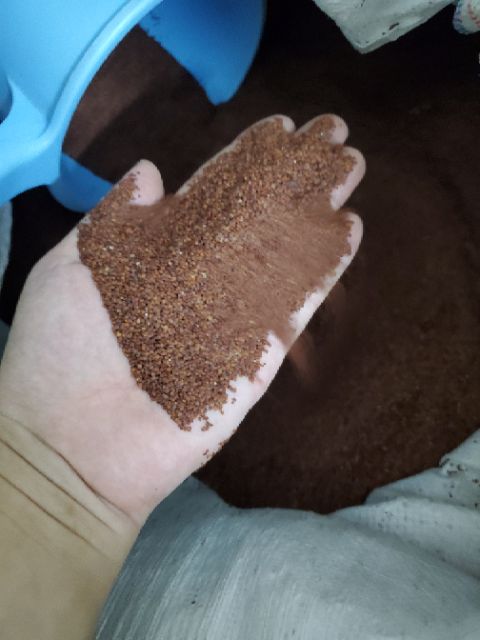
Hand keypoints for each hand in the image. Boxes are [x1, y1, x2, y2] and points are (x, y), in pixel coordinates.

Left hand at [0, 115, 363, 524]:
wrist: (68, 445)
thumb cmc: (57, 354)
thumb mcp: (73, 267)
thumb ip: (115, 218)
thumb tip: (151, 169)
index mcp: (157, 255)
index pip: (211, 194)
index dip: (245, 159)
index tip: (279, 128)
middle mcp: (202, 279)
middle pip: (258, 216)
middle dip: (294, 175)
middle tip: (332, 134)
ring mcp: (232, 318)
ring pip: (283, 253)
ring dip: (318, 210)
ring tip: (349, 168)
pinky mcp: (255, 360)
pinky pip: (293, 307)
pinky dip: (322, 270)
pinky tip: (348, 232)